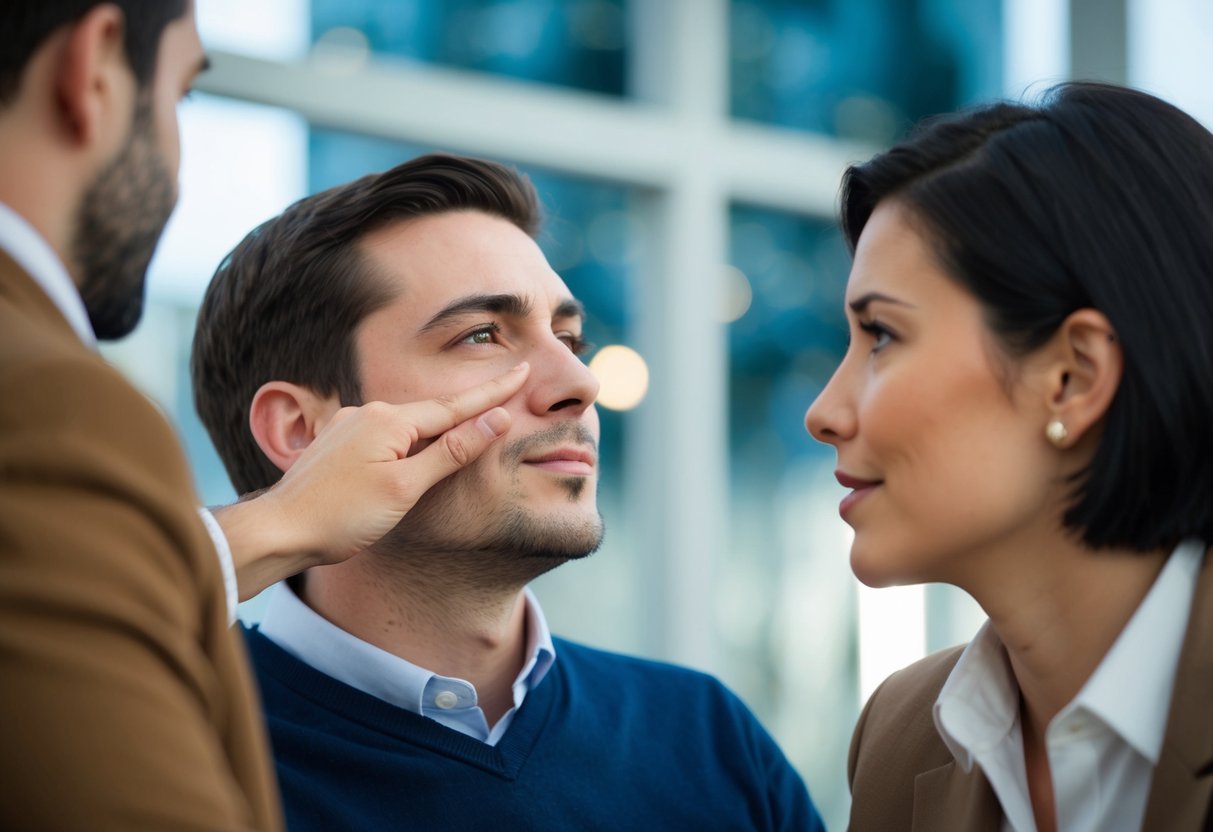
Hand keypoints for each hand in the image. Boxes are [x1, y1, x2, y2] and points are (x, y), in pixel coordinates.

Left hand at [214, 362, 529, 598]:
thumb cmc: (341, 514)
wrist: (278, 531)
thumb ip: (452, 451)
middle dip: (469, 406)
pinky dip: (410, 441)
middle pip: (433, 412)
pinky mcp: (337, 446)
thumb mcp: (406, 486)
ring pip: (408, 425)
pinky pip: (386, 437)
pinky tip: (413, 449)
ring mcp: (349, 428)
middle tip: (507, 386)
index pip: (456, 406)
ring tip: (466, 423)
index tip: (522, 370)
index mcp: (389, 420)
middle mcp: (367, 414)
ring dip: (438, 427)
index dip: (493, 393)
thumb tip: (496, 419)